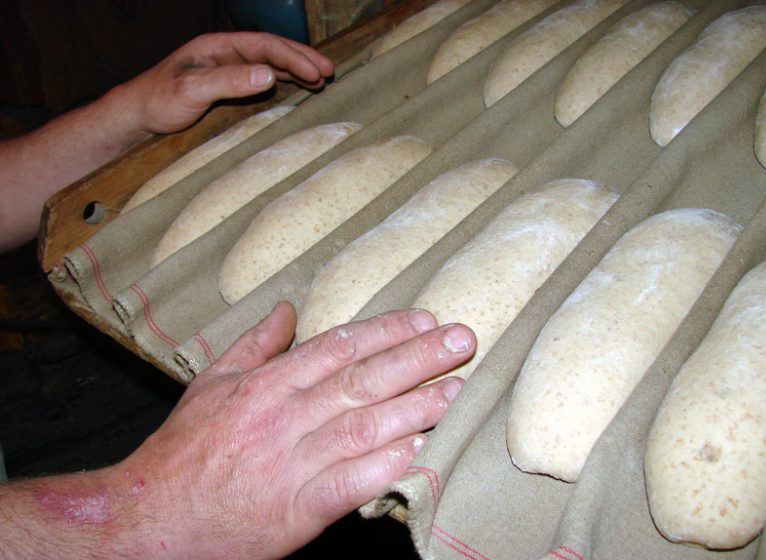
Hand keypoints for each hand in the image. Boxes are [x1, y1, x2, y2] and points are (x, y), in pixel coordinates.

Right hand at [118, 303, 472, 558]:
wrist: (153, 516)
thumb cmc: (185, 449)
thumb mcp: (211, 382)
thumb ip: (254, 344)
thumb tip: (286, 308)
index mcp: (266, 384)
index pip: (340, 346)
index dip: (387, 330)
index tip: (425, 318)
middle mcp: (284, 417)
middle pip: (362, 379)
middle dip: (417, 357)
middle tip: (461, 340)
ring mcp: (292, 463)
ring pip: (364, 426)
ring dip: (415, 407)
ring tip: (456, 390)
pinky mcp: (298, 509)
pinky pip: (350, 483)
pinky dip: (386, 465)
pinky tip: (420, 449)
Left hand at [121, 32, 334, 134]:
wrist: (137, 116)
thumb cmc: (158, 101)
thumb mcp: (192, 90)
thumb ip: (229, 81)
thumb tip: (268, 75)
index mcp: (217, 46)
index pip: (263, 45)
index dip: (292, 56)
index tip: (315, 70)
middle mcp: (225, 53)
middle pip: (271, 49)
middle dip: (302, 58)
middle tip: (329, 71)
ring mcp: (227, 68)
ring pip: (270, 62)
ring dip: (296, 69)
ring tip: (322, 78)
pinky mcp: (227, 85)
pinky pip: (262, 77)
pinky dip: (284, 80)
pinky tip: (297, 87)